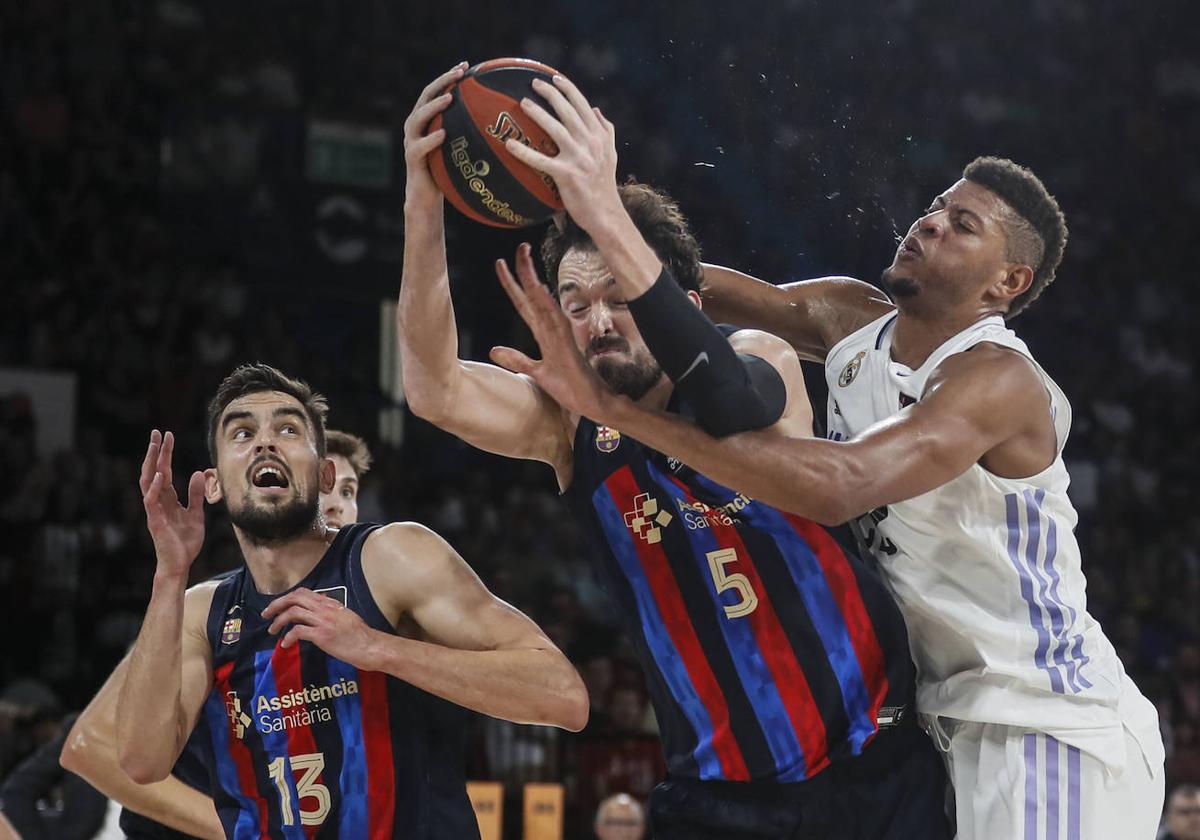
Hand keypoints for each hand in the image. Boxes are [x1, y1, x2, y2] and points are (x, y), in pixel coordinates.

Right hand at [139, 430, 205, 577]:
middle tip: (157, 433)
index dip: (165, 454)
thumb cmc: (185, 542)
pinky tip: (160, 475)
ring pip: (148, 483)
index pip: (164, 471)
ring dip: (151, 464)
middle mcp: (158, 502)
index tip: (167, 436)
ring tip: (155, 447)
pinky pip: (152, 502)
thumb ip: (196, 495)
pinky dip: (155, 488)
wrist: (180, 564)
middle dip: (155, 452)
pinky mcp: (155, 522)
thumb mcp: (196, 514)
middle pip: (154, 472)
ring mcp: (155, 511)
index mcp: (168, 499)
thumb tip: (197, 473)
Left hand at [263, 588, 379, 668]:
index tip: (277, 607)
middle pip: (295, 598)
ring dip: (278, 621)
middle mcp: (325, 608)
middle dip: (277, 605)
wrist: (370, 646)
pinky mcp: (322, 635)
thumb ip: (331, 611)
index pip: (303, 592)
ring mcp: (323, 621)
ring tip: (272, 631)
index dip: (287, 597)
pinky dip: (288, 637)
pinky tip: (285, 644)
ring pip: (293, 612)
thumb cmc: (360, 635)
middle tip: (266, 615)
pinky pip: (298, 631)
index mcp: (330, 603)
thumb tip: (318, 608)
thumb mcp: (345, 616)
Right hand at [403, 62, 467, 207]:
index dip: (449, 77)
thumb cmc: (448, 172)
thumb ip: (470, 134)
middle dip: (442, 82)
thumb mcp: (460, 149)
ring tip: (449, 98)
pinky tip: (443, 134)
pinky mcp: (412, 159)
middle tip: (459, 74)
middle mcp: (416, 126)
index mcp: (427, 119)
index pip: (436, 91)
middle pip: (426, 96)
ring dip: (434, 106)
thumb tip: (502, 125)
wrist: (427, 197)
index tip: (466, 66)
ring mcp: (411, 141)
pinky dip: (431, 140)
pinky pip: (419, 147)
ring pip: (418, 118)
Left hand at [489, 243, 617, 423]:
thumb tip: (494, 350)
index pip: (524, 303)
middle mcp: (551, 329)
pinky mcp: (567, 346)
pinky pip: (555, 321)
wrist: (591, 402)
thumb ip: (517, 360)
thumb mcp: (536, 373)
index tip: (500, 264)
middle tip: (518, 247)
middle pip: (532, 296)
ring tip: (524, 258)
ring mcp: (560, 336)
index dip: (512, 283)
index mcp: (543, 333)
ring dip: (533, 281)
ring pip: (543, 302)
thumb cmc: (569, 387)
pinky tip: (538, 289)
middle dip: (524, 272)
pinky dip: (546, 305)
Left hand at [504, 74, 623, 235]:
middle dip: (551, 93)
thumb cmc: (604, 185)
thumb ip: (606, 130)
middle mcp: (590, 143)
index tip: (555, 78)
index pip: (583, 105)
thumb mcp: (611, 154)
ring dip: (538, 113)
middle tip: (533, 83)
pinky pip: (541, 160)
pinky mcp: (566, 174)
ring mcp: (578, 158)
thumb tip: (597, 109)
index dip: (568, 89)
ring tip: (524, 103)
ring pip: (556, 128)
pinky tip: (510, 144)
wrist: (606, 213)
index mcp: (599, 136)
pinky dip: (524, 152)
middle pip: (568, 111)